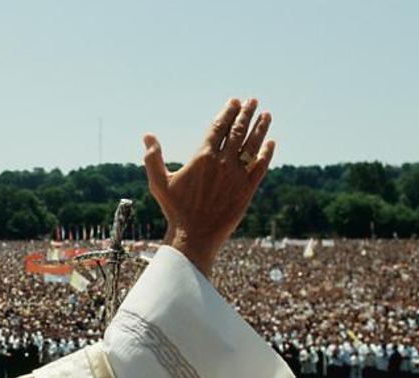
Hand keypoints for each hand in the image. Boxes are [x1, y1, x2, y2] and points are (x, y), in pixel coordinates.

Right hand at [143, 98, 274, 276]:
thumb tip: (147, 136)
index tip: (234, 102)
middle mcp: (223, 162)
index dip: (227, 112)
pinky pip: (261, 166)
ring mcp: (238, 175)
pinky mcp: (248, 189)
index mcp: (202, 157)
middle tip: (252, 102)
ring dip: (260, 128)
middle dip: (246, 114)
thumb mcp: (159, 183)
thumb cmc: (175, 209)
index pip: (219, 127)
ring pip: (253, 145)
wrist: (194, 236)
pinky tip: (271, 143)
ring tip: (266, 115)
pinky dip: (267, 153)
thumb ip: (153, 158)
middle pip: (238, 131)